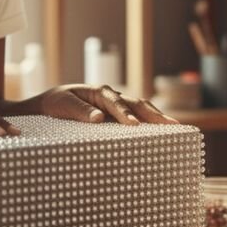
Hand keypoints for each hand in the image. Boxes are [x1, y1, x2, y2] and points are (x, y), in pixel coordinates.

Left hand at [37, 84, 179, 124]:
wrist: (51, 104)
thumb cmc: (56, 103)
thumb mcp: (63, 104)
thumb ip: (79, 110)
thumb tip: (99, 118)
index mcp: (98, 92)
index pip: (115, 102)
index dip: (125, 114)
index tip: (134, 125)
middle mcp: (111, 96)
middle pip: (137, 103)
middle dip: (154, 114)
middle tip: (172, 125)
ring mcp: (116, 105)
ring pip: (141, 109)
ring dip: (157, 118)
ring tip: (176, 129)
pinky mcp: (117, 116)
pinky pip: (136, 117)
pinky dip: (149, 124)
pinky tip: (161, 134)